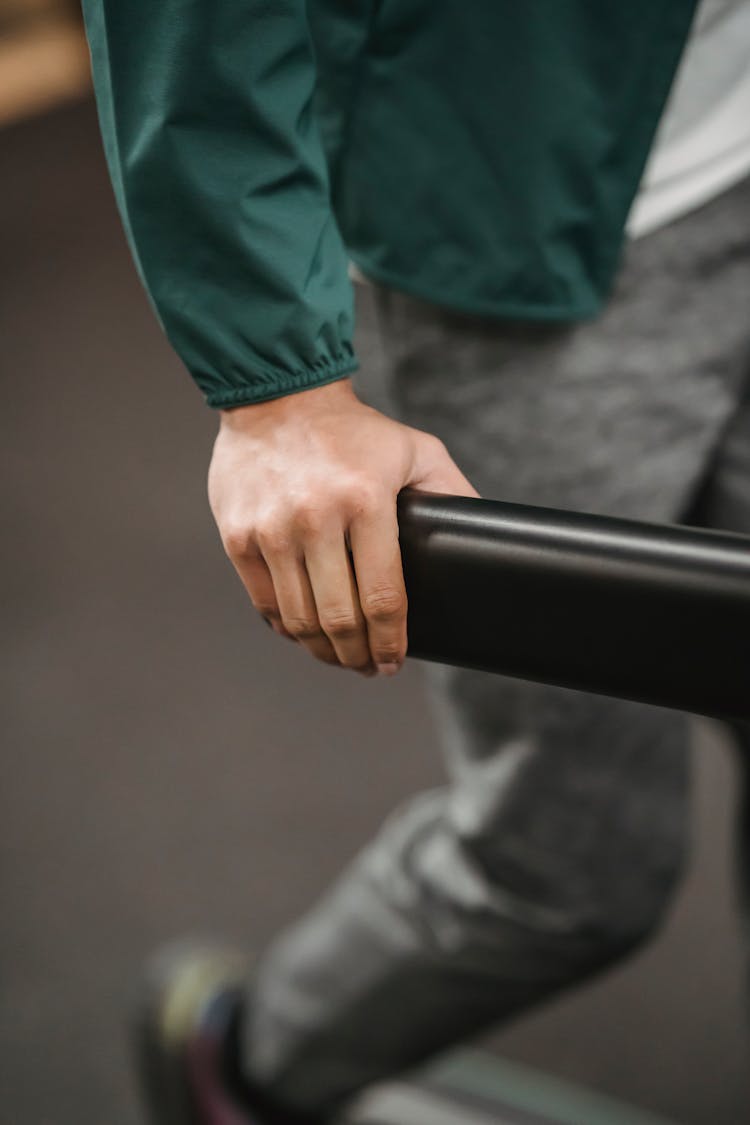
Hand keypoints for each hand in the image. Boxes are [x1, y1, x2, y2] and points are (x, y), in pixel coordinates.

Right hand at [208, 378, 477, 674]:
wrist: (277, 396)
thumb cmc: (354, 429)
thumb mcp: (417, 450)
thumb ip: (454, 493)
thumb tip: (489, 540)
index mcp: (365, 501)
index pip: (382, 598)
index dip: (391, 642)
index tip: (395, 660)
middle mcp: (314, 518)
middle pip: (339, 620)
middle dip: (359, 657)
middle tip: (370, 667)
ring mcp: (271, 530)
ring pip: (298, 620)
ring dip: (322, 651)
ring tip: (339, 656)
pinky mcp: (238, 536)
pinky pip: (264, 603)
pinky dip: (286, 628)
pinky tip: (303, 632)